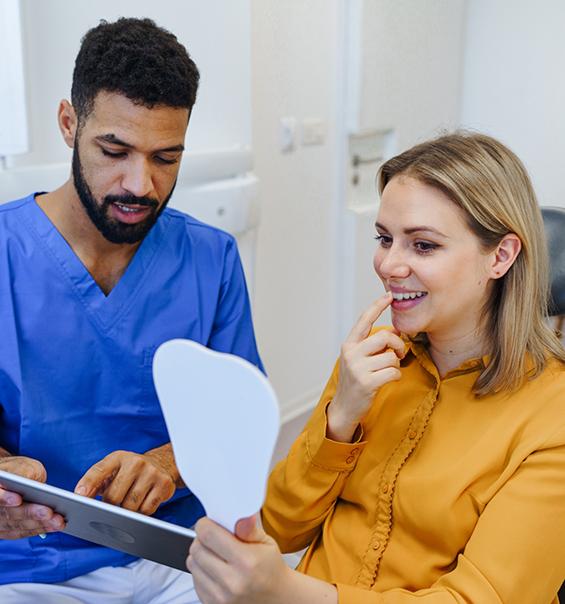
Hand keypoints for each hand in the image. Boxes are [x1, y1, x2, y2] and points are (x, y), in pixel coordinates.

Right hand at [0, 456, 64, 538]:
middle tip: (49, 512)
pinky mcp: (8, 530)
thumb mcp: (22, 466)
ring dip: (39, 525)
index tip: (18, 499)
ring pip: (16, 526)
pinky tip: (55, 526)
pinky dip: (40, 529)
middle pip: (7, 514)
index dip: (4, 498)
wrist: (20, 479)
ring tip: (58, 521)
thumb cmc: (21, 471)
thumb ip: (21, 474)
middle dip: (30, 514)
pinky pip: (22, 532)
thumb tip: (23, 482)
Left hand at [74, 444, 179, 514]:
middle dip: (109, 507)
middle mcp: (135, 462)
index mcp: (118, 457)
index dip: (88, 483)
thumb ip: (95, 484)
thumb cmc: (130, 471)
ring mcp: (151, 472)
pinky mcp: (164, 484)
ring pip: (130, 506)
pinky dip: (141, 513)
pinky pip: (146, 510)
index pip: (99, 470)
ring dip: (126, 512)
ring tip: (128, 504)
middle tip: (110, 508)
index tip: (79, 496)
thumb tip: (81, 500)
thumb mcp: (112, 471)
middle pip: (114, 496)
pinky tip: (142, 504)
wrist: (161, 464)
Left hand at [187, 516, 337, 603]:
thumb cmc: (270, 568)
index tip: (208, 523)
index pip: (208, 535)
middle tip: (215, 538)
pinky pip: (194, 580)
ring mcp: (220, 596)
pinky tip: (216, 569)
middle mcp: (231, 581)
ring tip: (216, 554)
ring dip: (200, 555)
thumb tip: (243, 516)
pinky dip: (201, 571)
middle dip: (202, 538)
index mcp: (246, 561)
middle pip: (197, 548)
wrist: (275, 597)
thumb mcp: (266, 542)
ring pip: (192, 563)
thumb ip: (249, 528)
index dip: (205, 524)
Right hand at [327, 292, 404, 441]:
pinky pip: (393, 372)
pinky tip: (389, 380)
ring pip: (391, 356)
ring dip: (396, 364)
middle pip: (385, 337)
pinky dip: (396, 376)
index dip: (377, 306)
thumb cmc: (355, 381)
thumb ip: (372, 345)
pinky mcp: (366, 383)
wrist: (344, 408)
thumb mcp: (359, 359)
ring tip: (389, 370)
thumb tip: (394, 331)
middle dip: (398, 344)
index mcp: (349, 345)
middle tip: (399, 353)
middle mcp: (351, 353)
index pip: (364, 320)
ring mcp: (357, 368)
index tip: (388, 295)